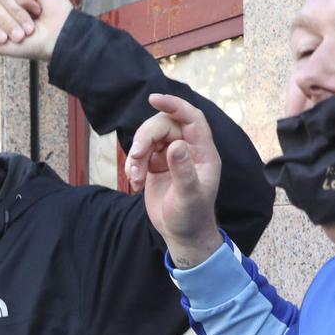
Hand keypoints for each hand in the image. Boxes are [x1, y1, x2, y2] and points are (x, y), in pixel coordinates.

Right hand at [127, 93, 223, 266]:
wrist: (182, 235)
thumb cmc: (191, 216)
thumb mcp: (188, 196)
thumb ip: (183, 170)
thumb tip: (174, 145)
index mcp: (202, 152)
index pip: (191, 118)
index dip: (174, 105)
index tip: (153, 99)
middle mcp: (187, 149)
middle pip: (163, 125)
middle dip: (145, 137)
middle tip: (135, 158)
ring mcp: (170, 155)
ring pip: (148, 138)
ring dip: (136, 155)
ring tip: (134, 178)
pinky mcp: (155, 164)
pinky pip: (139, 153)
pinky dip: (132, 165)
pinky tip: (134, 184)